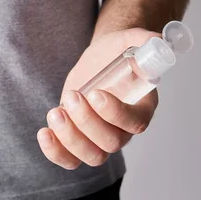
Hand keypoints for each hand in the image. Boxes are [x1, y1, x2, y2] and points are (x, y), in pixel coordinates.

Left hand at [37, 28, 159, 169]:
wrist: (98, 62)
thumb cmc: (115, 53)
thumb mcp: (128, 40)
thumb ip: (144, 39)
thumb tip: (156, 41)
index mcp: (141, 107)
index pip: (135, 123)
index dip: (114, 113)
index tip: (95, 93)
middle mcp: (124, 129)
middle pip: (111, 142)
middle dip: (86, 121)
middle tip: (72, 95)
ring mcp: (101, 139)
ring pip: (92, 156)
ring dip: (70, 138)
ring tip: (55, 112)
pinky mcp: (79, 141)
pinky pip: (70, 160)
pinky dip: (55, 152)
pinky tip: (44, 132)